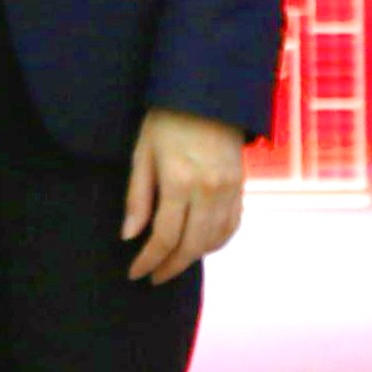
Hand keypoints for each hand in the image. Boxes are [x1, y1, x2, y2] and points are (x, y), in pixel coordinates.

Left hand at [122, 107, 247, 282]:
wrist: (208, 94)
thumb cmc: (167, 120)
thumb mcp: (142, 152)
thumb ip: (137, 197)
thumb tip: (130, 237)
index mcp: (180, 181)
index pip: (164, 237)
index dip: (148, 261)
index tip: (135, 274)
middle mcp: (209, 191)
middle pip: (192, 246)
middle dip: (171, 267)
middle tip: (154, 277)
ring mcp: (230, 190)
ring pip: (214, 240)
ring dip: (193, 258)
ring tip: (172, 263)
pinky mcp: (241, 186)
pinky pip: (232, 226)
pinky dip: (216, 242)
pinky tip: (200, 246)